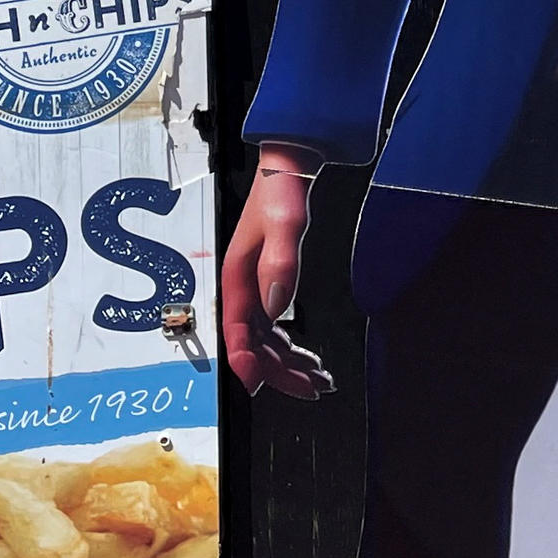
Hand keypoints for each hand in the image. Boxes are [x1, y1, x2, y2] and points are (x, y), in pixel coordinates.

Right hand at [220, 144, 334, 399]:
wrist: (287, 168)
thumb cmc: (280, 192)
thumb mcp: (285, 224)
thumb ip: (281, 263)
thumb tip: (275, 307)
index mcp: (238, 279)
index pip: (238, 333)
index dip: (247, 362)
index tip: (261, 387)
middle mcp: (244, 289)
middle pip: (256, 345)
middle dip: (281, 372)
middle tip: (313, 389)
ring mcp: (256, 289)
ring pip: (268, 341)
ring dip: (289, 364)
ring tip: (318, 380)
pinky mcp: (269, 284)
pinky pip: (275, 329)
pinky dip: (291, 347)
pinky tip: (308, 357)